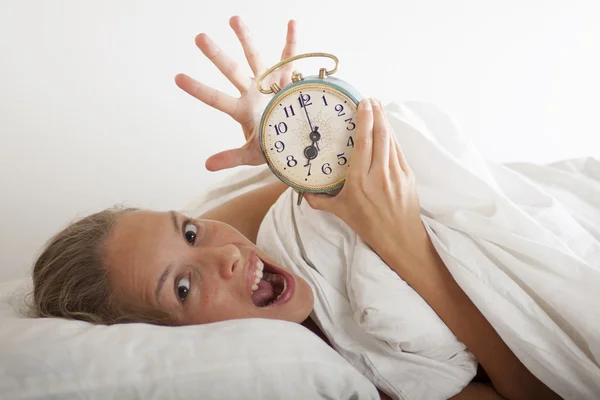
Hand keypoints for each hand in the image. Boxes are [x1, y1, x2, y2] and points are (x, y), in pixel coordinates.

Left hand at [175, 16, 297, 170]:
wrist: (296, 142)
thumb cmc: (273, 148)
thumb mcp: (252, 155)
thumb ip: (231, 157)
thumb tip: (207, 165)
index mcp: (242, 111)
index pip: (216, 98)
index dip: (198, 89)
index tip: (178, 78)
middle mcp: (252, 93)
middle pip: (231, 70)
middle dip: (215, 55)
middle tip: (199, 37)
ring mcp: (269, 84)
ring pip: (255, 58)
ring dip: (246, 38)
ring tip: (233, 19)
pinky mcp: (288, 80)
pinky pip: (290, 59)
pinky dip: (292, 42)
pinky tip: (292, 24)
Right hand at [304, 99, 428, 269]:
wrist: (400, 238)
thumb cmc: (368, 225)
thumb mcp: (340, 212)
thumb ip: (318, 200)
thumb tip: (300, 189)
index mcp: (359, 182)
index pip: (363, 143)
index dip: (364, 120)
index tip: (363, 103)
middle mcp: (378, 175)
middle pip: (379, 136)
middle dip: (376, 114)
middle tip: (369, 99)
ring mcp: (396, 174)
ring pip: (390, 140)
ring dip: (385, 121)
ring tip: (378, 106)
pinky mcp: (407, 175)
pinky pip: (398, 150)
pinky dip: (392, 135)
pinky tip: (387, 127)